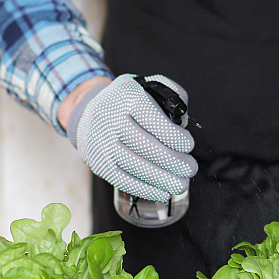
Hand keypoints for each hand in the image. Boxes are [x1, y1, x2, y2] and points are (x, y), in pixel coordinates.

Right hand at [66, 74, 197, 201]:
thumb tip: (183, 123)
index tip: (188, 145)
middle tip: (190, 169)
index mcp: (126, 97)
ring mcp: (101, 143)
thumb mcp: (148, 87)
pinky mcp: (98, 163)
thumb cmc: (128, 103)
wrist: (89, 110)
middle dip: (174, 161)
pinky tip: (162, 191)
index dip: (175, 137)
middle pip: (146, 146)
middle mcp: (110, 119)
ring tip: (181, 184)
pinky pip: (122, 180)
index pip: (154, 121)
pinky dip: (145, 189)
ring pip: (136, 166)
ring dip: (163, 179)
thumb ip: (173, 96)